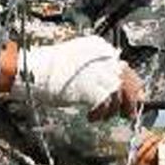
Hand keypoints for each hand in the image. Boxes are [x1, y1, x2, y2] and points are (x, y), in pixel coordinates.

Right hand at [10, 36, 143, 119]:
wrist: (31, 70)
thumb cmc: (47, 68)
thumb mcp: (76, 60)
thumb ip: (95, 67)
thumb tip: (112, 83)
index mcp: (99, 46)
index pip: (123, 66)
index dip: (130, 85)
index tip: (134, 98)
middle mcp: (103, 56)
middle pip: (127, 79)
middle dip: (130, 99)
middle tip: (128, 113)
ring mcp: (99, 71)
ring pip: (118, 94)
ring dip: (111, 110)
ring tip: (100, 116)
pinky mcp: (92, 87)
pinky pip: (105, 105)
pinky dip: (100, 114)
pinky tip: (90, 117)